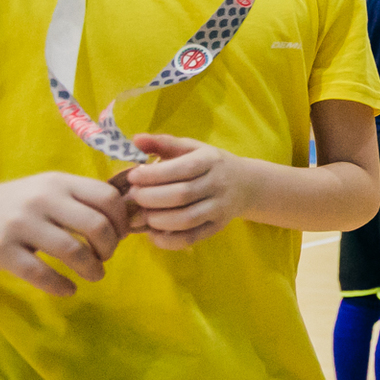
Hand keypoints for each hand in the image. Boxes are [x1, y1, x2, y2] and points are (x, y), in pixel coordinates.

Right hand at [0, 172, 131, 296]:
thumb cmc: (5, 205)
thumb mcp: (41, 190)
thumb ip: (74, 199)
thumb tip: (118, 220)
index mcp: (57, 182)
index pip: (107, 197)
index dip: (121, 221)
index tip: (120, 236)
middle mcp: (42, 199)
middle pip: (97, 225)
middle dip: (110, 248)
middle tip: (105, 258)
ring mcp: (20, 224)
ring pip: (73, 251)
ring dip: (91, 269)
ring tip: (93, 276)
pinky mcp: (1, 250)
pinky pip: (41, 273)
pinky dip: (61, 286)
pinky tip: (68, 290)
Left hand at [123, 133, 255, 248]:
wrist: (246, 184)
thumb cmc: (210, 164)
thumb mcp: (192, 148)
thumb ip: (163, 143)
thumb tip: (136, 139)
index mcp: (210, 160)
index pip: (182, 169)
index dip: (153, 175)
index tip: (133, 176)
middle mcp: (218, 184)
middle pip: (182, 195)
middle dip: (150, 198)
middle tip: (133, 196)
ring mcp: (219, 209)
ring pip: (186, 219)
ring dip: (157, 220)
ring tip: (141, 215)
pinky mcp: (216, 228)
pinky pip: (190, 238)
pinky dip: (167, 240)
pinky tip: (152, 233)